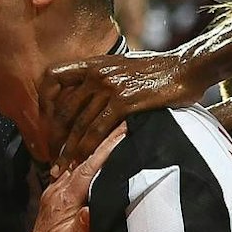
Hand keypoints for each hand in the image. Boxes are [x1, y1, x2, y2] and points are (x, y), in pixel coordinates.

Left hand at [2, 124, 127, 231]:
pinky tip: (96, 159)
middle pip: (84, 160)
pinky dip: (89, 163)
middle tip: (125, 125)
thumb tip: (93, 208)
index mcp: (65, 198)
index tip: (123, 132)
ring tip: (115, 136)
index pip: (89, 167)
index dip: (106, 149)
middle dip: (104, 142)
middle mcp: (59, 189)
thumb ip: (82, 227)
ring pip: (79, 164)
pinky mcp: (57, 198)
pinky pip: (75, 173)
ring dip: (96, 150)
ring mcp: (56, 192)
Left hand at [43, 47, 205, 166]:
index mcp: (93, 63)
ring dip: (68, 149)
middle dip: (54, 136)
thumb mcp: (123, 65)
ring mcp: (110, 86)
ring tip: (62, 168)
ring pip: (79, 123)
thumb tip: (89, 95)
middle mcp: (97, 72)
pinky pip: (98, 129)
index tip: (46, 123)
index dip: (44, 101)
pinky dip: (87, 149)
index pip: (53, 78)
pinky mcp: (124, 101)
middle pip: (63, 108)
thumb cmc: (159, 70)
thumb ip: (104, 77)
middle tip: (50, 155)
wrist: (187, 67)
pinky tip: (83, 163)